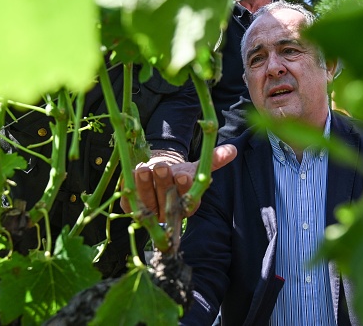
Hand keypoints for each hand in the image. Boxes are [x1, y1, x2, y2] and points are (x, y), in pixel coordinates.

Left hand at [121, 144, 236, 221]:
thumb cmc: (178, 174)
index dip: (184, 188)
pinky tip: (130, 176)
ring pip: (147, 200)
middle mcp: (169, 212)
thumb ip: (212, 160)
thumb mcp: (195, 167)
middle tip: (162, 166)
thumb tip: (232, 150)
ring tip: (143, 169)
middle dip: (163, 182)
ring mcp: (150, 213)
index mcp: (187, 205)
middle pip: (165, 198)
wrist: (156, 177)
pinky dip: (130, 187)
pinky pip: (130, 201)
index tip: (183, 175)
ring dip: (144, 184)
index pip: (187, 199)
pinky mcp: (132, 209)